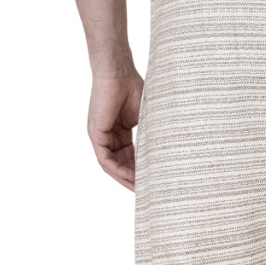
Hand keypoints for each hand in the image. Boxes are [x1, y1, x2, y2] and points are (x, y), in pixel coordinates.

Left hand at [87, 69, 142, 191]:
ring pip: (112, 166)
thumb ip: (151, 135)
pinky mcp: (96, 134)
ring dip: (125, 179)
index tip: (154, 181)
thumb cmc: (134, 87)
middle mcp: (109, 136)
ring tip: (140, 189)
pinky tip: (131, 177)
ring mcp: (101, 136)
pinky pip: (105, 160)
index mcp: (120, 132)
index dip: (141, 171)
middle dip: (134, 179)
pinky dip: (117, 170)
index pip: (130, 157)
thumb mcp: (146, 118)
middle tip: (148, 192)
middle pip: (120, 164)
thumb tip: (169, 151)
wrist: (119, 72)